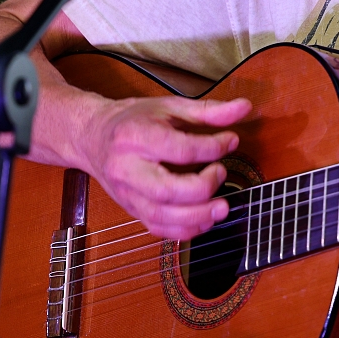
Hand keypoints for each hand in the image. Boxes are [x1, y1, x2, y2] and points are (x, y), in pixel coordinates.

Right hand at [79, 95, 249, 239]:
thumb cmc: (134, 120)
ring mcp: (127, 194)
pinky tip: (205, 218)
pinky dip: (185, 230)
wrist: (93, 137)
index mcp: (135, 137)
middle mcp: (127, 169)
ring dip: (198, 217)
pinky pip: (158, 229)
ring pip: (162, 217)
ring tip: (222, 206)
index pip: (179, 149)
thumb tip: (245, 107)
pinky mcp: (131, 210)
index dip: (213, 147)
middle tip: (222, 172)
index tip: (231, 141)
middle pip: (167, 191)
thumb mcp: (170, 107)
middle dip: (203, 188)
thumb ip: (209, 110)